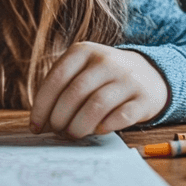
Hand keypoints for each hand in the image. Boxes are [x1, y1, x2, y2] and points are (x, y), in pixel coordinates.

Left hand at [28, 42, 169, 138]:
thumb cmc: (103, 79)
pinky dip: (104, 127)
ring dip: (79, 125)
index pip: (57, 78)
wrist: (149, 74)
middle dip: (60, 118)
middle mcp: (106, 61)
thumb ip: (60, 92)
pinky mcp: (144, 98)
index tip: (35, 125)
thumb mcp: (81, 72)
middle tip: (57, 132)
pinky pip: (121, 116)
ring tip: (74, 134)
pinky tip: (97, 130)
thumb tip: (40, 124)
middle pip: (75, 93)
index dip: (43, 105)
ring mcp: (127, 78)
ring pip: (97, 105)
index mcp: (84, 51)